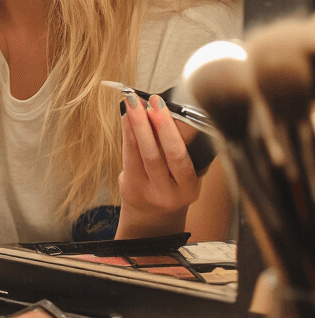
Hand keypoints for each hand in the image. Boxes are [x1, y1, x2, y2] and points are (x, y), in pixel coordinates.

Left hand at [116, 93, 201, 238]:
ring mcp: (149, 192)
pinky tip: (127, 118)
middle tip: (155, 101)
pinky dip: (128, 133)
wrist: (152, 216)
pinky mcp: (131, 188)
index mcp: (190, 188)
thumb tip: (175, 110)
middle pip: (167, 154)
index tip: (176, 108)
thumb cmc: (170, 185)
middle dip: (161, 124)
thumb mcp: (184, 173)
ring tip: (136, 103)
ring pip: (145, 154)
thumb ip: (184, 148)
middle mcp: (172, 193)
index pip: (186, 156)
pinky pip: (129, 156)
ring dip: (139, 124)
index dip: (180, 131)